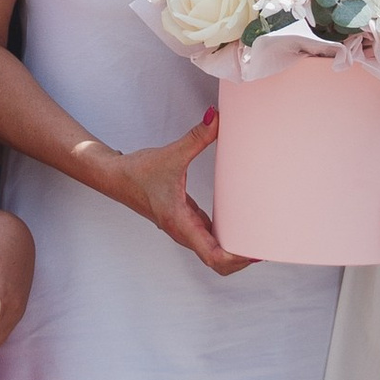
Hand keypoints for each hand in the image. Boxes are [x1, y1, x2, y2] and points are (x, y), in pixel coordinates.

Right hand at [104, 112, 249, 276]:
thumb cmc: (137, 172)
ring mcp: (184, 228)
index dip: (236, 259)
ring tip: (259, 240)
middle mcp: (183, 231)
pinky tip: (239, 226)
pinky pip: (209, 238)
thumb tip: (216, 118)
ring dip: (235, 251)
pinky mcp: (184, 220)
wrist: (114, 177)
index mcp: (181, 223)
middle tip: (266, 245)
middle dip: (242, 259)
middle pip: (218, 261)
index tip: (256, 252)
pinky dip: (226, 239)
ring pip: (213, 252)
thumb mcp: (171, 154)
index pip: (213, 256)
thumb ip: (196, 137)